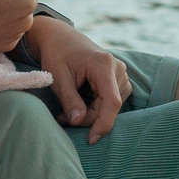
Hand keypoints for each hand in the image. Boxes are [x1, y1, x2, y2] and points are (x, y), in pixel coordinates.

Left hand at [27, 16, 131, 142]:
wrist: (61, 38)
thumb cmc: (57, 55)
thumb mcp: (58, 78)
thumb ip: (69, 100)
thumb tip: (77, 121)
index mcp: (103, 64)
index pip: (112, 101)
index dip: (104, 123)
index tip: (91, 139)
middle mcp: (118, 68)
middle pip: (110, 106)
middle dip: (88, 118)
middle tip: (62, 117)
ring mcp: (121, 72)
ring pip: (111, 106)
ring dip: (91, 113)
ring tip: (68, 107)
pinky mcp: (118, 78)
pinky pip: (111, 101)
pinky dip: (95, 107)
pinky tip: (80, 101)